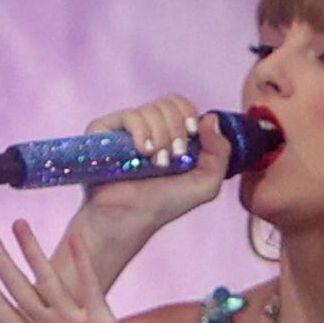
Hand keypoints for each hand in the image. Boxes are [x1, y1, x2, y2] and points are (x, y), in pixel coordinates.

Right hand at [62, 94, 224, 251]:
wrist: (130, 218)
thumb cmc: (162, 204)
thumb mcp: (205, 184)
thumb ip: (220, 153)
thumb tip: (210, 118)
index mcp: (168, 132)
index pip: (179, 103)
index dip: (188, 114)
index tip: (191, 136)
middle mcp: (145, 127)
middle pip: (167, 103)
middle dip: (176, 130)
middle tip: (173, 157)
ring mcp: (124, 128)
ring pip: (151, 110)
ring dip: (161, 137)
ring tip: (156, 162)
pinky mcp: (103, 130)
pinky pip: (130, 116)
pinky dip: (142, 133)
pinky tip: (143, 153)